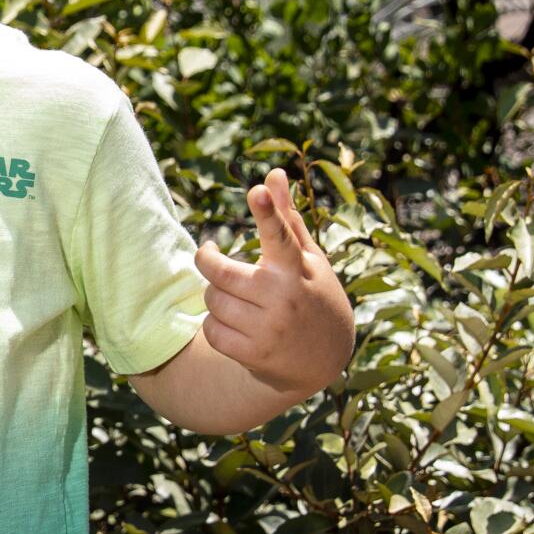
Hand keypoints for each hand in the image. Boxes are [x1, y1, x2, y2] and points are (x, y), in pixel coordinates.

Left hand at [194, 166, 354, 399]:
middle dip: (207, 260)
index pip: (280, 235)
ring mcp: (269, 327)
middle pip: (220, 271)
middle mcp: (283, 296)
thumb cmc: (313, 295)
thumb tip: (272, 174)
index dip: (268, 212)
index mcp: (297, 268)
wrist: (326, 360)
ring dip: (215, 295)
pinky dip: (215, 324)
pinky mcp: (255, 354)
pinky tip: (233, 323)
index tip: (257, 192)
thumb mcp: (307, 258)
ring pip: (212, 300)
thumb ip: (285, 218)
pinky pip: (211, 330)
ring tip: (233, 297)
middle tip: (209, 254)